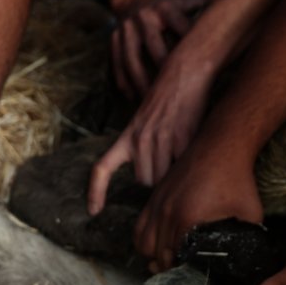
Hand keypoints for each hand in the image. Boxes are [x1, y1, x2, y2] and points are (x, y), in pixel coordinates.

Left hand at [88, 49, 214, 214]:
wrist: (183, 74)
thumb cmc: (164, 100)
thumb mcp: (142, 123)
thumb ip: (140, 148)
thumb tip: (147, 179)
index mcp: (126, 137)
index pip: (102, 168)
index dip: (95, 192)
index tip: (93, 211)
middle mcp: (139, 140)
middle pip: (143, 181)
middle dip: (155, 179)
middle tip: (167, 166)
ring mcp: (160, 139)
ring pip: (162, 177)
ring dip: (172, 175)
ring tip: (179, 159)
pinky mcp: (182, 137)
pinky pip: (182, 166)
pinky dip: (187, 166)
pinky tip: (191, 155)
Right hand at [110, 0, 208, 100]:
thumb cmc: (167, 6)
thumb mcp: (184, 2)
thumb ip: (204, 10)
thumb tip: (235, 18)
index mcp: (165, 8)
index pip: (180, 27)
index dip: (188, 46)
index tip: (198, 67)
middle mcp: (144, 18)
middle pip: (154, 47)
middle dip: (163, 70)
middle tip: (173, 93)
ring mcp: (125, 31)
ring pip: (132, 60)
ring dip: (140, 82)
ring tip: (149, 102)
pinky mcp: (112, 41)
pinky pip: (116, 65)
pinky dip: (124, 83)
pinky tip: (131, 98)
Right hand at [133, 142, 262, 270]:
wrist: (221, 146)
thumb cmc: (236, 178)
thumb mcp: (248, 213)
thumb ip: (243, 238)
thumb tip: (242, 259)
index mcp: (187, 219)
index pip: (176, 258)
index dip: (182, 272)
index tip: (191, 277)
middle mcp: (166, 214)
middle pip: (157, 255)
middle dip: (167, 268)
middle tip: (181, 274)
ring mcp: (156, 205)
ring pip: (143, 244)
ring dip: (153, 256)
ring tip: (168, 261)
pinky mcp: (153, 198)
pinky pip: (139, 227)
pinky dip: (144, 240)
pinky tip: (158, 244)